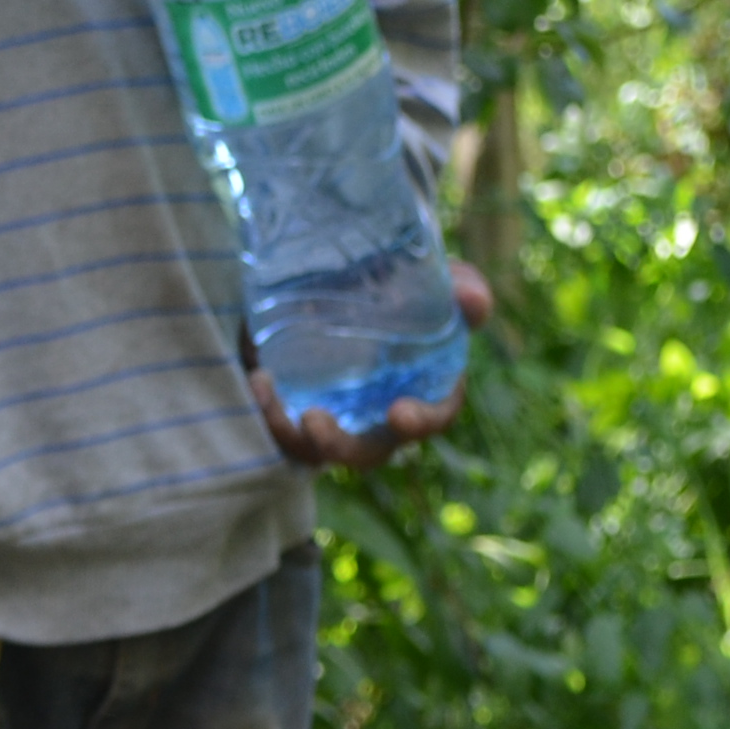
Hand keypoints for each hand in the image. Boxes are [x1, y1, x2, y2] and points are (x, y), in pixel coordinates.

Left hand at [255, 258, 494, 469]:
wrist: (331, 276)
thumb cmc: (397, 284)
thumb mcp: (429, 278)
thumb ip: (459, 285)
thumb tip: (472, 300)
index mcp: (424, 388)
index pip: (434, 418)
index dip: (422, 422)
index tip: (400, 413)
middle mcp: (379, 416)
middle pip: (367, 452)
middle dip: (341, 446)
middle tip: (314, 421)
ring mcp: (336, 419)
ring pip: (314, 450)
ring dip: (290, 433)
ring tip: (267, 392)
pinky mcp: (294, 412)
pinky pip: (278, 430)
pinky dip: (265, 412)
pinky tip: (257, 380)